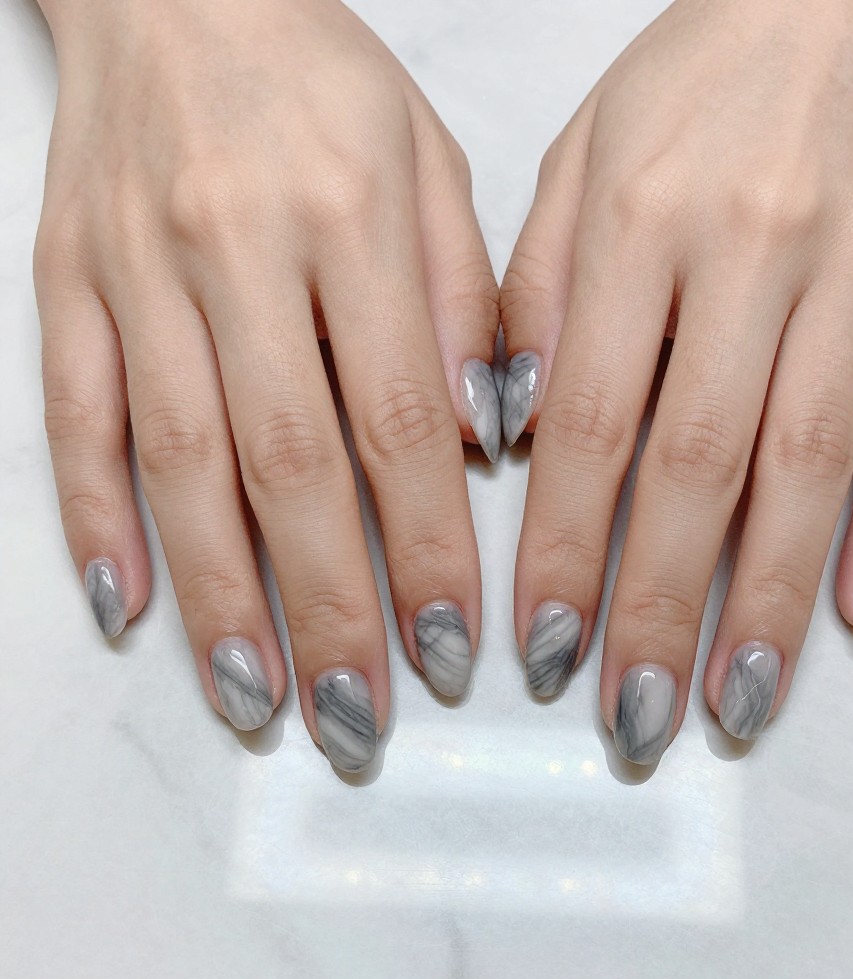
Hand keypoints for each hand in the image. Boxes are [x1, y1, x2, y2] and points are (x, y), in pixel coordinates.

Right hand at [35, 0, 498, 769]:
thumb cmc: (316, 82)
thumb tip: (487, 441)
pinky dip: (94, 520)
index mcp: (352, 213)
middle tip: (360, 720)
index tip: (452, 648)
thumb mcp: (429, 157)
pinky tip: (128, 610)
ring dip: (219, 599)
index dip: (427, 549)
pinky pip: (71, 417)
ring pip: (179, 464)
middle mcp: (238, 249)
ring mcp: (136, 273)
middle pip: (289, 466)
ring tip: (258, 701)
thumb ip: (466, 298)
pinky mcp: (63, 286)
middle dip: (329, 610)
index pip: (398, 422)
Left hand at [501, 0, 852, 759]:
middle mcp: (748, 253)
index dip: (563, 550)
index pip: (592, 423)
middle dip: (662, 608)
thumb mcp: (573, 166)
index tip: (541, 647)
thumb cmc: (690, 89)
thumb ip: (533, 303)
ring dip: (771, 600)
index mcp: (637, 223)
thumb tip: (511, 441)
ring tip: (733, 701)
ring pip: (810, 465)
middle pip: (700, 465)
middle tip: (636, 718)